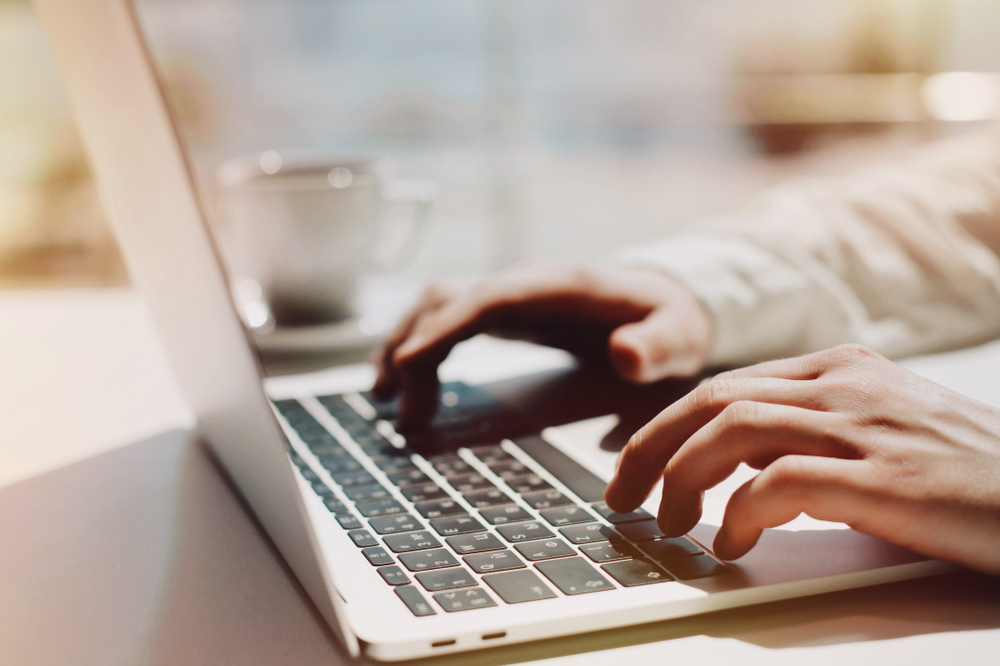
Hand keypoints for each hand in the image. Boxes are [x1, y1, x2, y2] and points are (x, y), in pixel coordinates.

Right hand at [372, 261, 711, 429]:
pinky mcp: (505, 310)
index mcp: (559, 285)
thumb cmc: (672, 318)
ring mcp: (511, 293)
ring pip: (437, 305)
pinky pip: (447, 319)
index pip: (486, 298)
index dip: (443, 327)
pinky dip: (418, 344)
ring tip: (385, 398)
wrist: (669, 296)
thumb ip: (657, 345)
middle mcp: (525, 282)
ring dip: (405, 344)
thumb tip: (624, 354)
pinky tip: (402, 380)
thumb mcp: (680, 334)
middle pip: (448, 299)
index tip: (407, 363)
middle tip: (404, 414)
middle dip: (414, 348)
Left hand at [605, 344, 999, 574]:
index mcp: (843, 368)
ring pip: (732, 428)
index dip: (667, 425)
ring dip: (683, 478)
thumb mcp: (884, 436)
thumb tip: (747, 474)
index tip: (637, 465)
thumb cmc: (970, 478)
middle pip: (713, 400)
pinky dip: (738, 512)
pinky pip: (780, 483)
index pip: (726, 384)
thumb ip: (815, 438)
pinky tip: (730, 544)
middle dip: (653, 448)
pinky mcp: (886, 480)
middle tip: (623, 495)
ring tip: (669, 524)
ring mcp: (867, 426)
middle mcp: (848, 383)